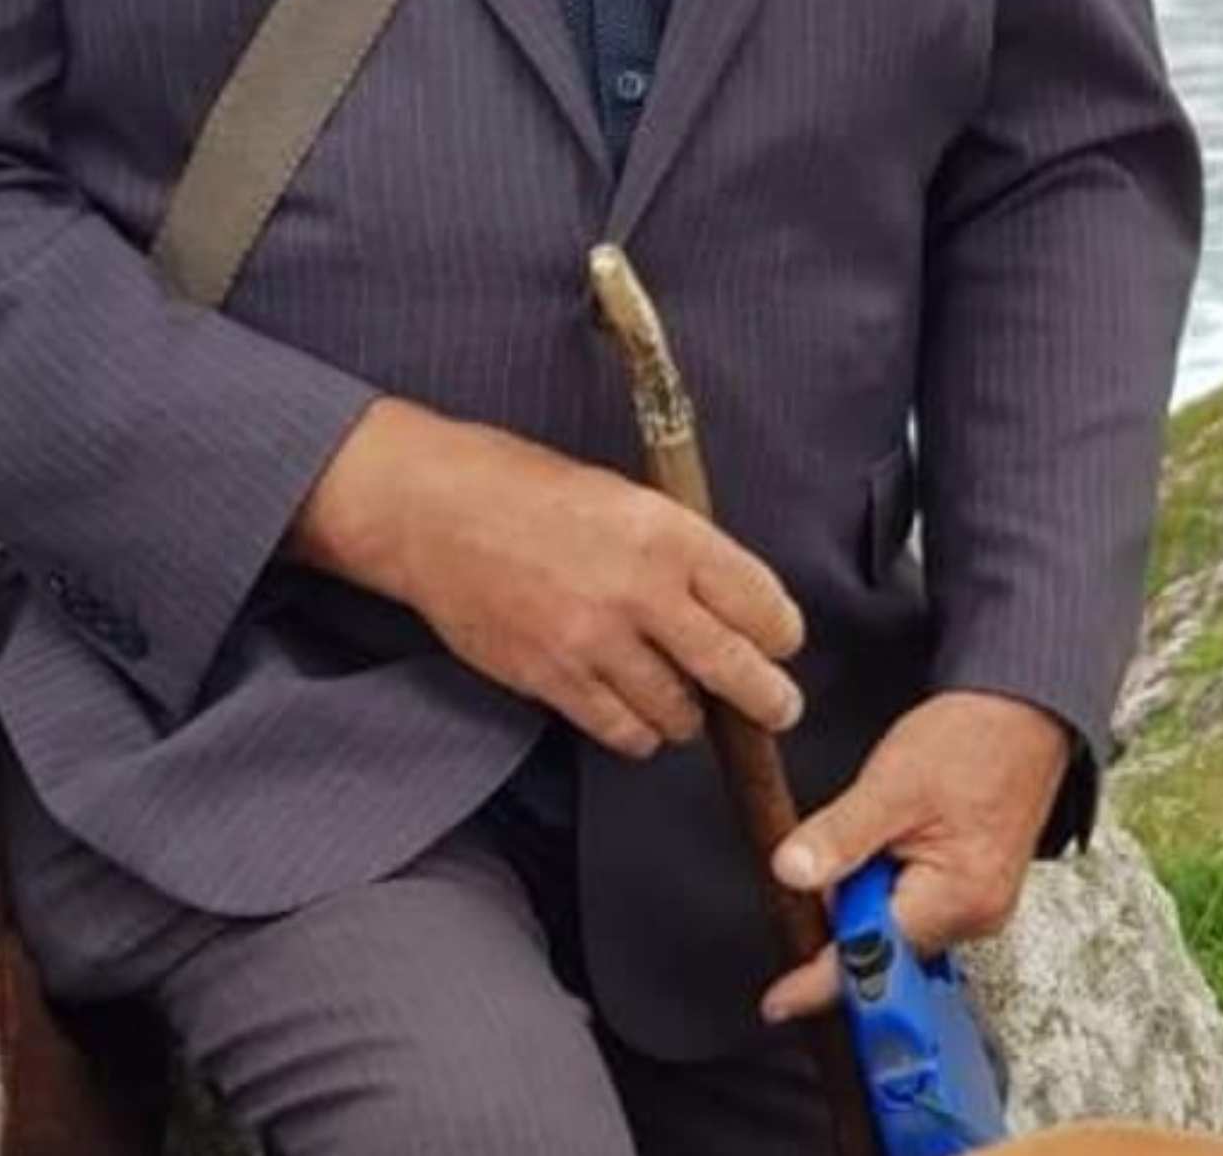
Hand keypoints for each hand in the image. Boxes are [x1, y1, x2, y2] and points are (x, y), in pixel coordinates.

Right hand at [291, 397, 805, 761]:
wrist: (437, 511)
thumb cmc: (528, 489)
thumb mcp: (625, 494)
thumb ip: (678, 547)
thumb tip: (727, 600)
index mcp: (667, 532)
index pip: (758, 598)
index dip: (782, 631)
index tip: (786, 642)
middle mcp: (640, 590)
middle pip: (734, 667)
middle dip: (768, 698)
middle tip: (779, 708)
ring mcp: (594, 641)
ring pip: (678, 713)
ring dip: (691, 716)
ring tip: (690, 706)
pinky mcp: (553, 679)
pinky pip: (620, 730)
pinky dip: (639, 733)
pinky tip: (638, 717)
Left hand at [760, 690, 1070, 1023]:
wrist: (1022, 710)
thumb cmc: (972, 740)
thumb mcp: (891, 782)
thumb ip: (839, 835)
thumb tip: (790, 874)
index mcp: (956, 899)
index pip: (872, 959)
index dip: (817, 982)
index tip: (778, 1003)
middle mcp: (976, 917)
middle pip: (884, 946)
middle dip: (850, 905)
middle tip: (855, 838)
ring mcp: (981, 907)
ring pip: (899, 924)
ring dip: (873, 889)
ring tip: (886, 823)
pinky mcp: (978, 890)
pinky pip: (919, 905)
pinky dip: (893, 881)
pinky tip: (898, 836)